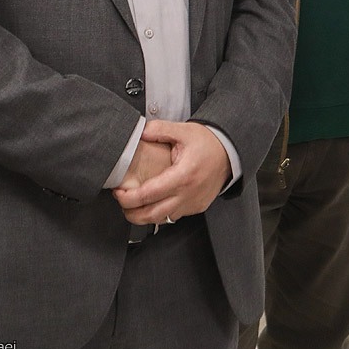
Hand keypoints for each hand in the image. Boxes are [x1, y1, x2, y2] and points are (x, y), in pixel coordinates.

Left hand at [112, 120, 230, 225]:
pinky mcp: (197, 207)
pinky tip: (155, 203)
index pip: (148, 195)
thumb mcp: (183, 130)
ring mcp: (193, 203)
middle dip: (131, 212)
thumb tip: (139, 134)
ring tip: (134, 205)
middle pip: (151, 214)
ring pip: (162, 219)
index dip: (128, 198)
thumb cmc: (208, 143)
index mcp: (183, 175)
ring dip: (144, 215)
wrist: (230, 152)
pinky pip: (174, 216)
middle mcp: (188, 193)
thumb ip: (159, 130)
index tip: (118, 192)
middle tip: (121, 202)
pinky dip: (161, 213)